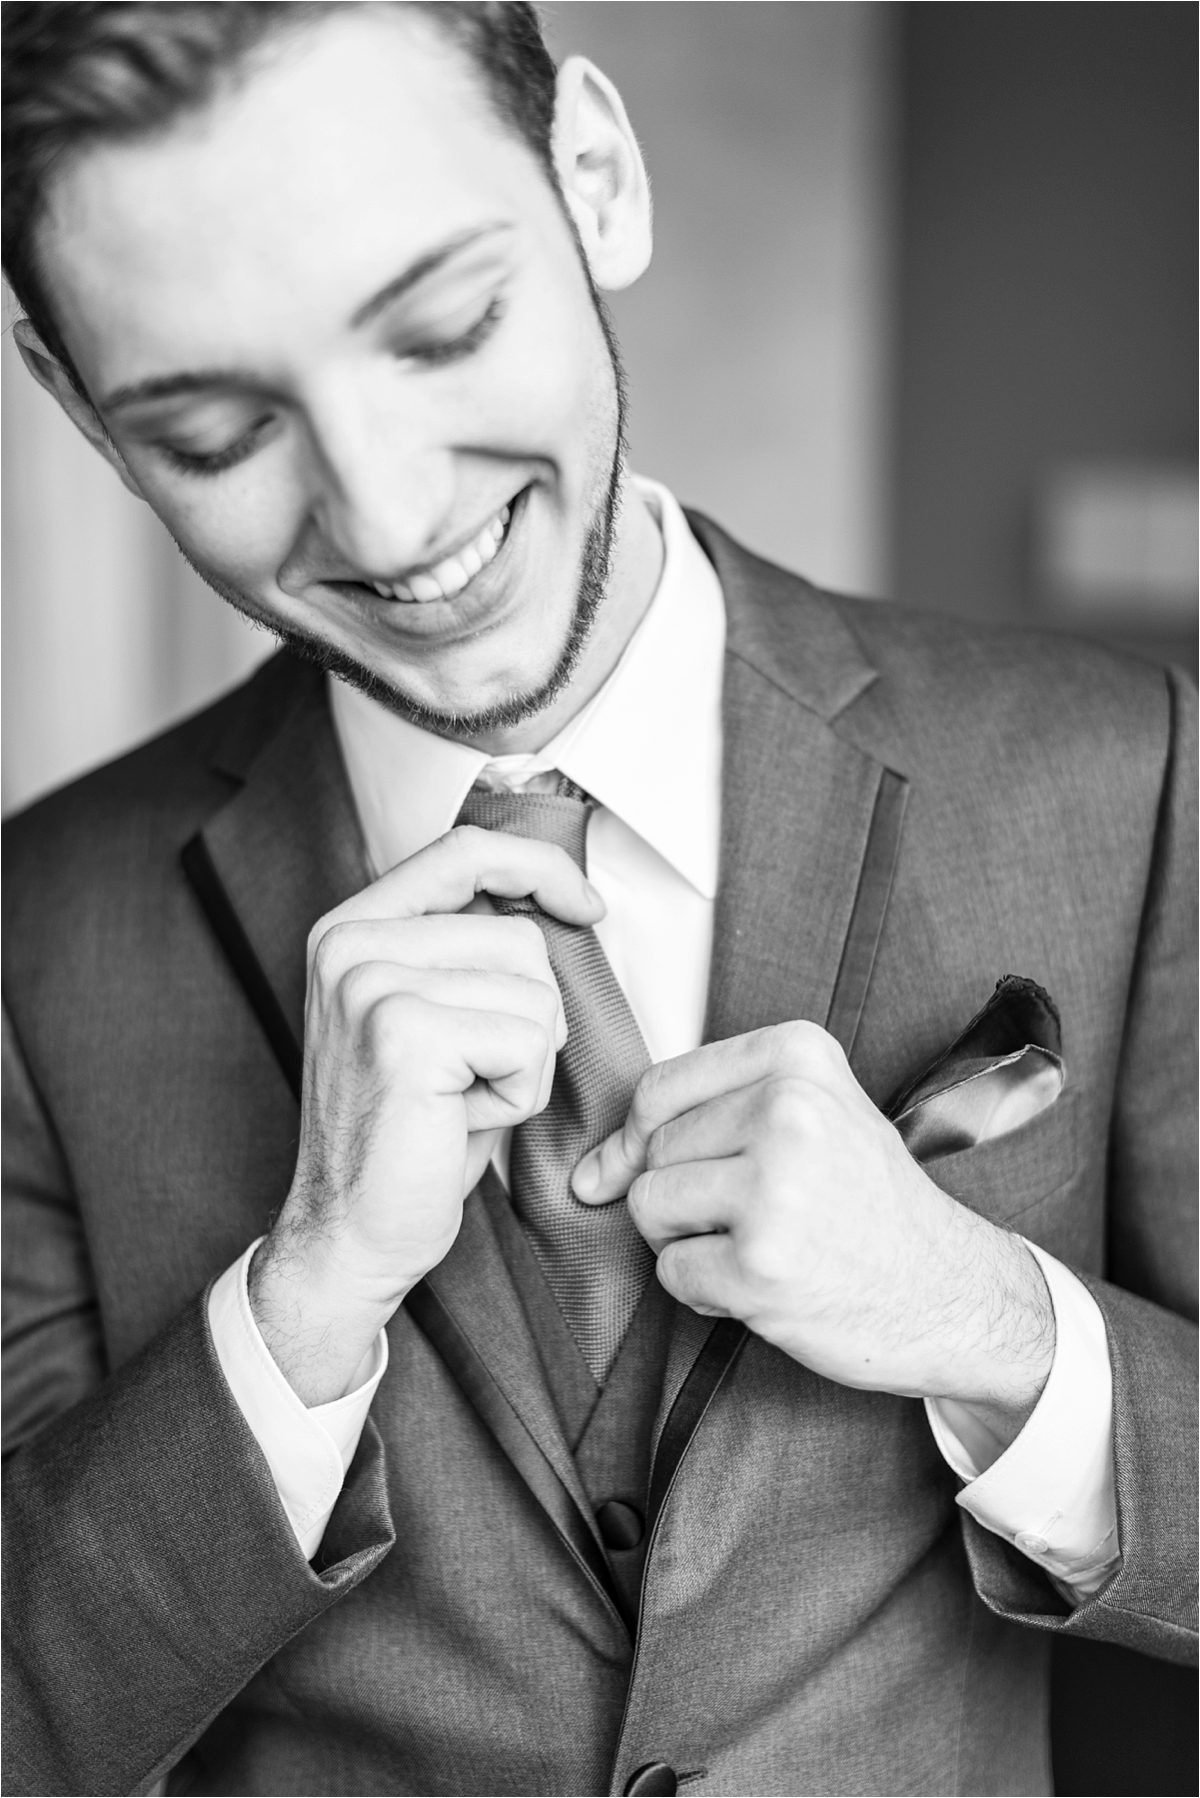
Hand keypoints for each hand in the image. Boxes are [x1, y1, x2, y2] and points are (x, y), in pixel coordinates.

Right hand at [250, 826, 602, 1403]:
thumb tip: (553, 900)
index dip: (539, 867)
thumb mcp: (431, 1019)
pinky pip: (528, 1042)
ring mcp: (370, 985)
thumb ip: (465, 953)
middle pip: (520, 936)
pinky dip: (518, 1094)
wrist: (350, 1234)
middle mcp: (351, 945)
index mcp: (352, 929)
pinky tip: (462, 1120)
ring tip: (462, 1099)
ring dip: (525, 1061)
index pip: (464, 851)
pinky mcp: (405, 1035)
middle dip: (531, 1017)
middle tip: (471, 1078)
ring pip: (534, 992)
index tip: (585, 905)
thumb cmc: (408, 1135)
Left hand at [573, 1022, 1054, 1443]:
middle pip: (653, 1149)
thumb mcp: (806, 1118)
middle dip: (678, 1194)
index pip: (660, 1087)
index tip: (656, 1165)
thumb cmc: (868, 1204)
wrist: (949, 1290)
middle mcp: (789, 1111)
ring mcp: (775, 1189)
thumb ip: (701, 1120)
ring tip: (751, 1245)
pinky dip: (703, 1291)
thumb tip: (588, 1173)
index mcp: (799, 1057)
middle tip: (750, 1216)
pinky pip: (672, 1272)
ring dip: (684, 1241)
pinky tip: (761, 1284)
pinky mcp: (762, 1264)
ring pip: (650, 1206)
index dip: (641, 1136)